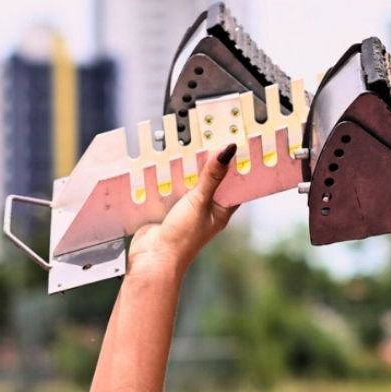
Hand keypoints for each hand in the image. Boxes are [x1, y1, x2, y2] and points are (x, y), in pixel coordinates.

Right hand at [127, 143, 239, 280]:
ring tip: (186, 139)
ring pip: (188, 179)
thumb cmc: (183, 236)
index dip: (237, 164)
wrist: (153, 258)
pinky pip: (169, 185)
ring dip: (186, 164)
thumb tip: (228, 151)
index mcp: (222, 209)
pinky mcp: (167, 206)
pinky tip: (163, 157)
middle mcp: (206, 207)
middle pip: (210, 178)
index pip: (235, 183)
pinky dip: (168, 173)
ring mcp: (185, 207)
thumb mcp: (199, 201)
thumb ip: (212, 176)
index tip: (237, 141)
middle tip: (209, 133)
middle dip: (208, 159)